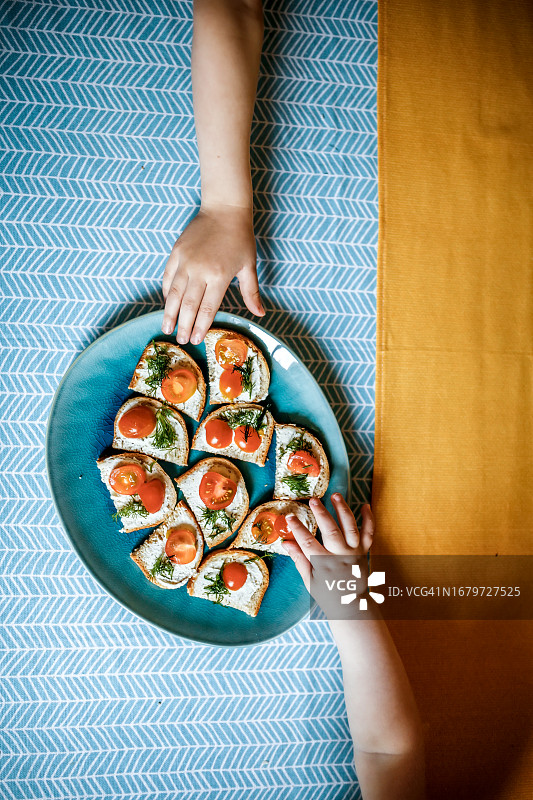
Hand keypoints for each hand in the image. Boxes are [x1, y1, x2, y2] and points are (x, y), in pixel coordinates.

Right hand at [161, 204, 263, 343]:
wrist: (224, 209)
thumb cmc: (240, 238)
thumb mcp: (249, 266)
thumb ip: (251, 292)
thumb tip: (260, 314)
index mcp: (219, 276)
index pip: (207, 308)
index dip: (201, 326)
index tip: (196, 339)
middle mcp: (200, 270)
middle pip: (188, 305)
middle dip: (184, 325)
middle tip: (181, 341)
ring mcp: (186, 261)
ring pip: (174, 294)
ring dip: (169, 313)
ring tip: (167, 328)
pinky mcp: (177, 252)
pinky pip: (168, 277)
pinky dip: (166, 292)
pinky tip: (166, 303)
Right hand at [283, 495, 373, 596]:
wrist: (352, 605)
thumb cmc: (327, 593)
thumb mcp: (309, 580)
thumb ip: (299, 560)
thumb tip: (286, 543)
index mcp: (324, 564)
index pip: (308, 543)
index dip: (298, 529)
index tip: (290, 517)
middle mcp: (341, 556)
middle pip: (331, 531)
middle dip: (321, 514)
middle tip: (313, 500)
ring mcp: (354, 552)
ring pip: (350, 527)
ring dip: (343, 509)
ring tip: (336, 495)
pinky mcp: (364, 551)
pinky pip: (369, 533)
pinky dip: (369, 519)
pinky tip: (365, 505)